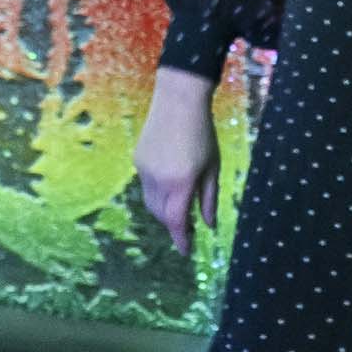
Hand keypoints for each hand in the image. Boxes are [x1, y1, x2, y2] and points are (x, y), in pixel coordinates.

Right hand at [135, 65, 223, 254]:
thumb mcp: (212, 167)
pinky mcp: (138, 160)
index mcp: (180, 182)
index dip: (181, 239)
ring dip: (164, 209)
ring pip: (151, 202)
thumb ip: (208, 198)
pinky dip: (158, 192)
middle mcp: (158, 179)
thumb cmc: (202, 133)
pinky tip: (171, 181)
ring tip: (180, 205)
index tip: (186, 251)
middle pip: (161, 215)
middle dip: (173, 224)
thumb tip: (208, 224)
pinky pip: (147, 185)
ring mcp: (144, 170)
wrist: (178, 100)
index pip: (176, 221)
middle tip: (189, 226)